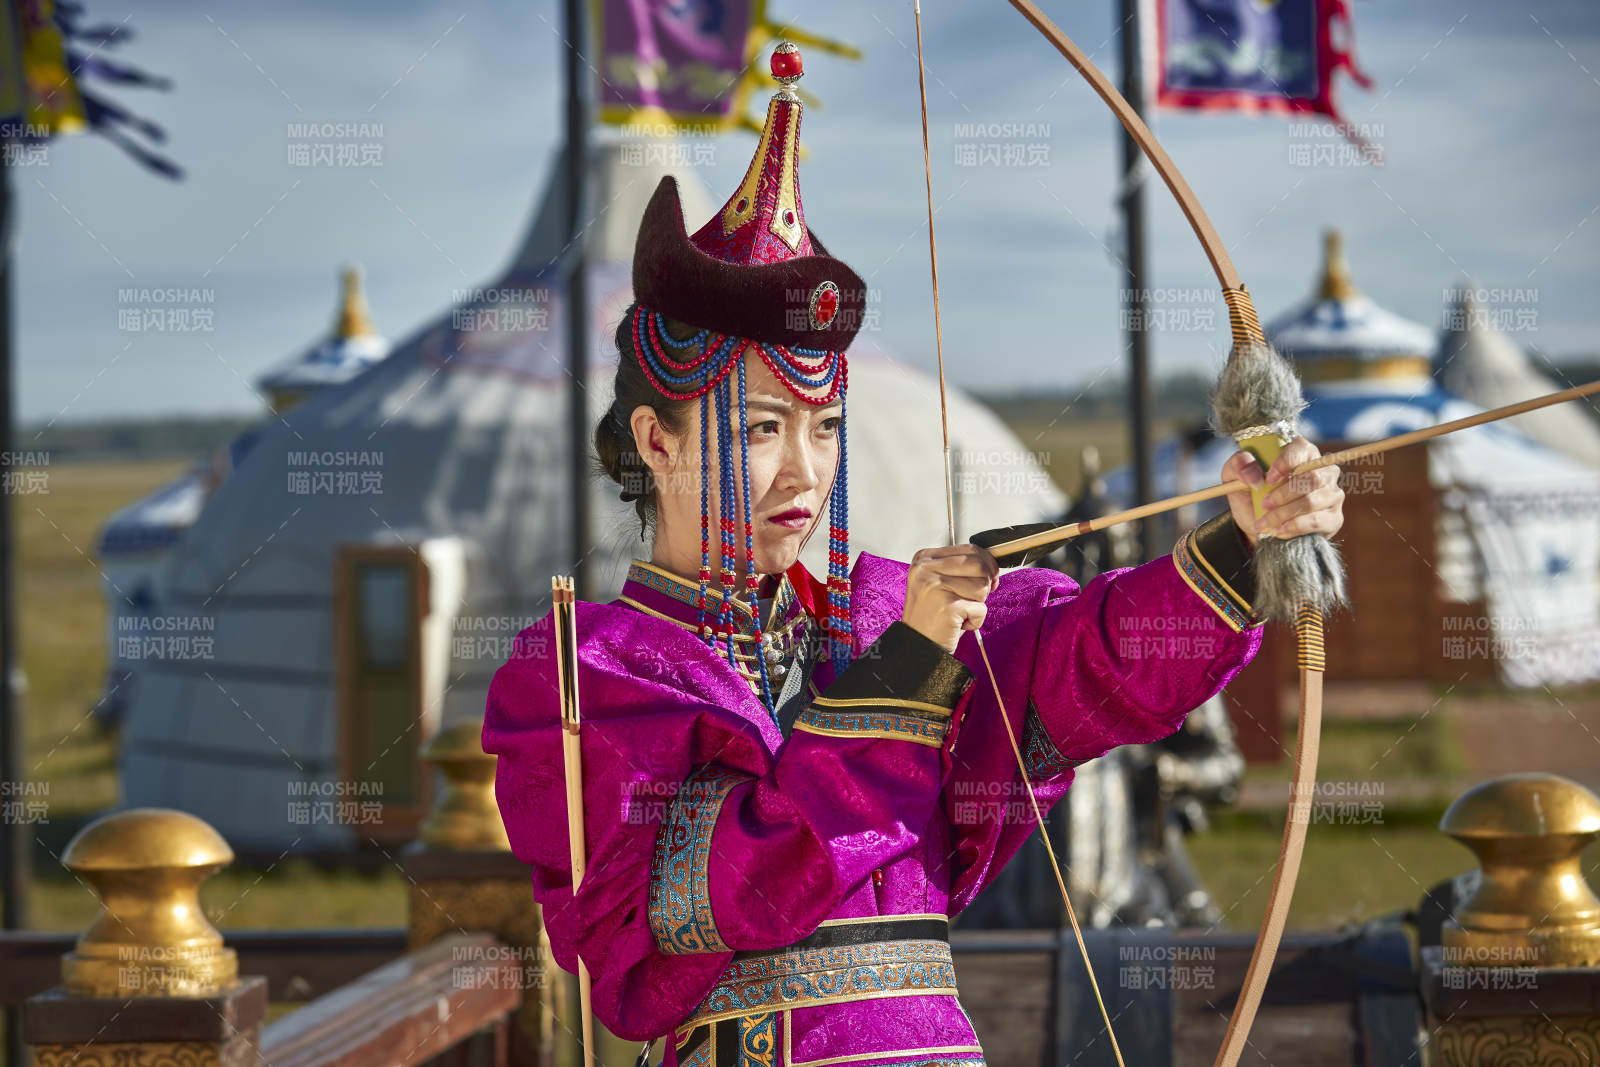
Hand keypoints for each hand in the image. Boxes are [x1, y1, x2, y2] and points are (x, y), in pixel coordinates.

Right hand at [902, 544, 999, 652]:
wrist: (917, 646)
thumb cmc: (931, 616)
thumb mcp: (939, 583)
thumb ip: (961, 568)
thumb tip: (993, 564)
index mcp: (924, 559)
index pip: (970, 549)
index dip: (987, 564)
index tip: (987, 578)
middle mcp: (926, 570)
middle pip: (980, 565)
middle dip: (984, 584)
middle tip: (971, 599)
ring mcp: (935, 587)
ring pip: (983, 587)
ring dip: (977, 605)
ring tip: (958, 612)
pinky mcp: (947, 607)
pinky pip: (981, 609)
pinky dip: (975, 621)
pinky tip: (957, 624)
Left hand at [1223, 438, 1345, 547]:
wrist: (1258, 526)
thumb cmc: (1250, 495)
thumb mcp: (1235, 477)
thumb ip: (1238, 464)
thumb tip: (1253, 474)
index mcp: (1301, 453)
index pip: (1302, 448)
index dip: (1286, 462)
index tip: (1268, 479)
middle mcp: (1322, 471)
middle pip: (1312, 477)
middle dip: (1283, 494)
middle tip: (1264, 504)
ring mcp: (1331, 494)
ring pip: (1312, 501)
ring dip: (1284, 514)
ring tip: (1264, 522)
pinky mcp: (1333, 518)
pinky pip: (1317, 521)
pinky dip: (1294, 527)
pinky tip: (1278, 531)